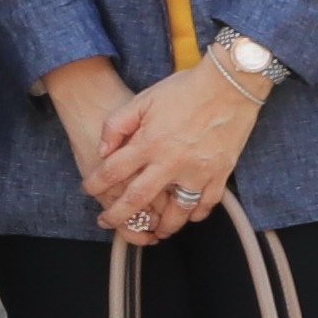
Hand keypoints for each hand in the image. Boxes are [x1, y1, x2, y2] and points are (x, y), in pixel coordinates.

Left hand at [86, 59, 265, 243]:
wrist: (230, 85)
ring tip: (154, 232)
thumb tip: (103, 151)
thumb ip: (116, 126)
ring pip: (177, 211)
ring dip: (163, 225)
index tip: (88, 189)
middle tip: (107, 222)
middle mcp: (171, 162)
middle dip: (119, 215)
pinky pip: (208, 202)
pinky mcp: (221, 172)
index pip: (112, 172)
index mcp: (148, 143)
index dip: (95, 184)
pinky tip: (190, 217)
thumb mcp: (141, 100)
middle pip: (138, 199)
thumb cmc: (184, 89)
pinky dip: (197, 214)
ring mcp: (198, 171)